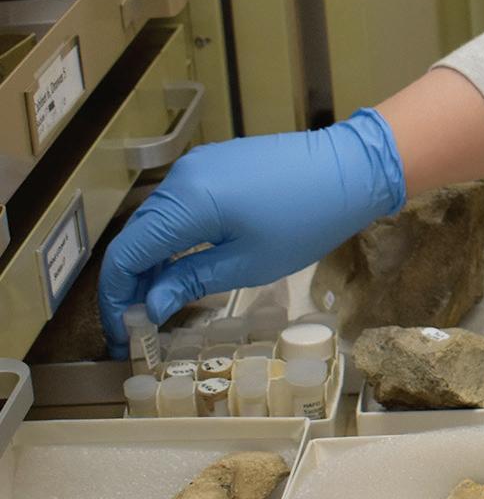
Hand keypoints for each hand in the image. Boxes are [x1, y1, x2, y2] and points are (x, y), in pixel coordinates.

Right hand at [98, 107, 405, 352]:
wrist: (351, 170)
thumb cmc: (306, 220)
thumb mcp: (247, 263)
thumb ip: (190, 281)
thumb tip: (149, 307)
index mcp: (184, 202)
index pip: (126, 255)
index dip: (117, 298)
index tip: (123, 334)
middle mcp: (181, 177)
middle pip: (136, 236)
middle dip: (131, 283)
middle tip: (139, 326)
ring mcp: (198, 165)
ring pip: (156, 221)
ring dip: (152, 261)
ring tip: (161, 302)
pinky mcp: (216, 164)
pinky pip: (179, 205)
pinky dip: (173, 237)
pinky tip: (183, 266)